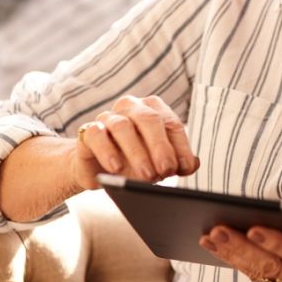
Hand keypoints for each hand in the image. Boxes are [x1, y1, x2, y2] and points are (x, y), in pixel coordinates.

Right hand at [73, 95, 198, 188]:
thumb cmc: (135, 161)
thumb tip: (193, 164)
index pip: (172, 124)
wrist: (99, 169)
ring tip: (146, 175)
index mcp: (154, 109)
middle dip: (160, 146)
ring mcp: (109, 117)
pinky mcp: (88, 131)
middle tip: (166, 171)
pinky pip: (96, 134)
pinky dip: (107, 151)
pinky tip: (116, 168)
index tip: (183, 167)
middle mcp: (132, 107)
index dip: (180, 146)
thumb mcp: (158, 163)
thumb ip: (178, 162)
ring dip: (136, 152)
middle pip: (149, 119)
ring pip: (123, 126)